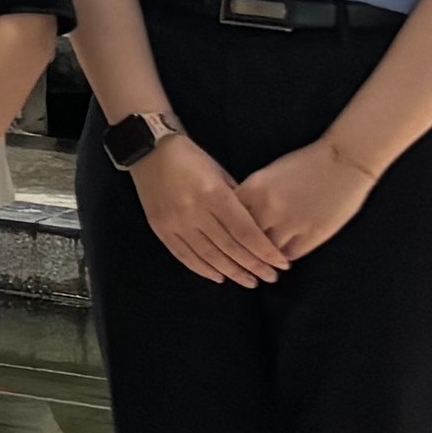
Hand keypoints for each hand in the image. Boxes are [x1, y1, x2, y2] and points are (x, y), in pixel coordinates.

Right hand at [127, 128, 287, 287]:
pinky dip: (202, 269)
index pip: (246, 232)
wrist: (149, 149)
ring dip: (232, 272)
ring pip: (209, 256)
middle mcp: (195, 212)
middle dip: (254, 266)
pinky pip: (184, 255)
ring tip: (250, 282)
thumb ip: (237, 201)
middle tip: (271, 278)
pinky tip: (219, 277)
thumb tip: (256, 229)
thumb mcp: (220, 173)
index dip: (265, 252)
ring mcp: (176, 223)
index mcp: (214, 195)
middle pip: (230, 248)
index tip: (282, 264)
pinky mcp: (161, 229)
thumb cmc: (192, 158)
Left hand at [236, 139, 377, 262]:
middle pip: (244, 239)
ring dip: (264, 258)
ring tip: (262, 263)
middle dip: (242, 249)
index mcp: (253, 189)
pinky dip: (283, 258)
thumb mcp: (268, 176)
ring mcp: (290, 223)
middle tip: (241, 259)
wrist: (344, 160)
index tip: (227, 239)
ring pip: (266, 252)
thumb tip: (237, 219)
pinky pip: (289, 255)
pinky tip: (282, 258)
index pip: (227, 219)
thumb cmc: (305, 164)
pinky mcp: (312, 234)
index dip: (226, 231)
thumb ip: (251, 198)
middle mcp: (267, 208)